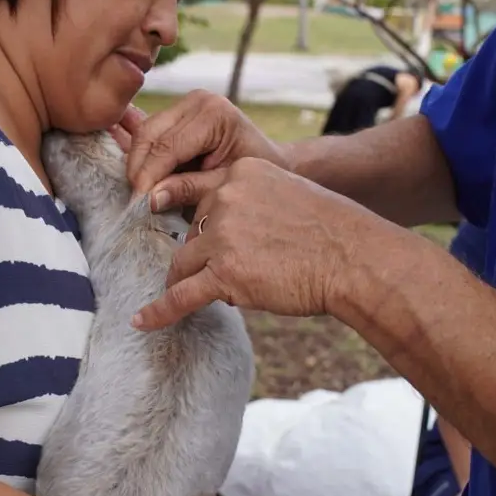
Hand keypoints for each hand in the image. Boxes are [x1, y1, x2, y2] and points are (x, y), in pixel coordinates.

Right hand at [120, 90, 289, 193]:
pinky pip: (150, 133)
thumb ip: (189, 189)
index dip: (148, 176)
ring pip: (144, 133)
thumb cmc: (256, 174)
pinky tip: (144, 180)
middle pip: (150, 134)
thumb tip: (151, 199)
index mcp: (214, 114)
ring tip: (139, 194)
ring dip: (138, 164)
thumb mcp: (225, 185)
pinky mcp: (178, 111)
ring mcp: (186, 102)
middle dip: (138, 169)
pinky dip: (144, 157)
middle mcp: (198, 101)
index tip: (137, 204)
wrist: (270, 159)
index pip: (168, 146)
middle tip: (134, 202)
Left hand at [131, 157, 365, 330]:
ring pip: (183, 263)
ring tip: (196, 294)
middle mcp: (226, 199)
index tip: (154, 208)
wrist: (353, 258)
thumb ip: (254, 201)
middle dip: (202, 254)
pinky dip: (159, 311)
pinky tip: (143, 321)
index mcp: (242, 174)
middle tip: (227, 269)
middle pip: (191, 232)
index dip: (177, 205)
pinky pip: (180, 295)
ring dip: (188, 280)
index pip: (195, 189)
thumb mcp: (290, 194)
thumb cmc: (331, 233)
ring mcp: (222, 237)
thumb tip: (228, 229)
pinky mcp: (224, 274)